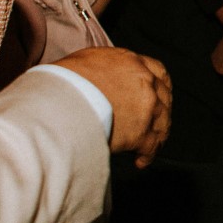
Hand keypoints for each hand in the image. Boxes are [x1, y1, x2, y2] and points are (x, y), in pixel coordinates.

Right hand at [51, 46, 171, 166]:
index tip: (157, 96)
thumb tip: (99, 80)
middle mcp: (144, 81)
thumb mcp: (86, 61)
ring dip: (157, 135)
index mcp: (131, 62)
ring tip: (147, 147)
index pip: (157, 72)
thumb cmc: (62, 81)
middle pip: (164, 98)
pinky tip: (140, 161)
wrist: (58, 100)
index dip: (159, 87)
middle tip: (153, 124)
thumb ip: (103, 68)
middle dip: (161, 112)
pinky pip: (152, 146)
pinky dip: (148, 154)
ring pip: (162, 122)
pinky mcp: (141, 132)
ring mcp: (146, 107)